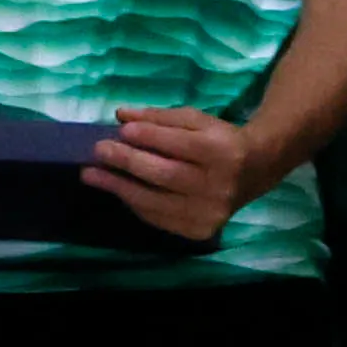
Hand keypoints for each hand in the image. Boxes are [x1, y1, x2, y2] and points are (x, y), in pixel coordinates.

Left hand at [88, 104, 266, 243]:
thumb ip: (161, 118)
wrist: (255, 171)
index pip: (179, 144)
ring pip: (155, 201)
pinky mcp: (199, 230)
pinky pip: (157, 218)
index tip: (121, 130)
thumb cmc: (220, 141)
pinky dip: (133, 203)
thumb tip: (122, 116)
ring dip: (118, 187)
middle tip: (99, 150)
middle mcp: (218, 185)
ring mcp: (208, 212)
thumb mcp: (197, 121)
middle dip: (127, 161)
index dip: (148, 136)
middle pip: (164, 174)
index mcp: (223, 152)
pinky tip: (117, 190)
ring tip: (91, 174)